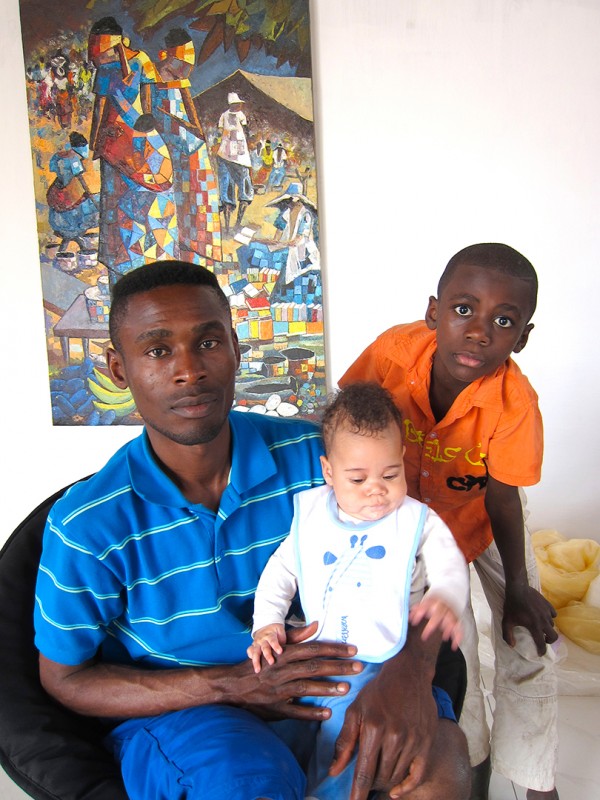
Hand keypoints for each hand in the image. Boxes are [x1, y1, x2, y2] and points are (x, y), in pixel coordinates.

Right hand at [230, 623, 361, 721]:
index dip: (333, 649)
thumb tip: (317, 624)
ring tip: (347, 688)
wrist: (232, 686)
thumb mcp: (276, 648)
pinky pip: (295, 711)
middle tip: (358, 667)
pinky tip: (327, 713)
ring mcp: (278, 690)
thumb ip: (297, 637)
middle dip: (337, 666)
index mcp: (284, 654)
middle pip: (313, 667)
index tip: (353, 650)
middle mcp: (282, 670)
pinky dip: (311, 713)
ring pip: (306, 687)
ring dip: (327, 688)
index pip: (313, 649)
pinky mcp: (275, 708)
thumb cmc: (260, 665)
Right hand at [247, 623, 285, 672]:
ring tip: (258, 670)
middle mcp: (262, 639)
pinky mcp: (253, 646)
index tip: (280, 652)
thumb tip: (288, 650)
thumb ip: (283, 640)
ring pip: (255, 652)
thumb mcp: (280, 632)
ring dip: (256, 661)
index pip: (273, 640)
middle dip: (267, 655)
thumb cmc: (276, 632)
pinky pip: (249, 651)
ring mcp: (256, 643)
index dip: (276, 646)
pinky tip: (252, 664)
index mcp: (270, 635)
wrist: (266, 625)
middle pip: (264, 647)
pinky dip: (250, 656)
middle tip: (271, 663)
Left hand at [329, 629, 438, 799]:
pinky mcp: (427, 741)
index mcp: (373, 728)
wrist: (409, 673)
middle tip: (365, 779)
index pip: (363, 772)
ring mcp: (413, 740)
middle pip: (380, 777)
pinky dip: (406, 786)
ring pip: (396, 776)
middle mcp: (394, 736)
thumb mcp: (355, 710)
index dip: (357, 793)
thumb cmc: (378, 691)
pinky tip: (397, 790)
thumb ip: (345, 741)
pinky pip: (418, 774)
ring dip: (385, 782)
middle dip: (370, 783)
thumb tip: (334, 771)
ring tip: (378, 776)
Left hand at [409, 596, 462, 649]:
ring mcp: (451, 613)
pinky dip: (458, 637)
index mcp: (433, 602)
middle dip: (432, 625)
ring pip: (451, 620)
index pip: (425, 606)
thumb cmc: (433, 603)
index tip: (413, 623)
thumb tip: (409, 618)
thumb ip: (417, 610)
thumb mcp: (424, 603)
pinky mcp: (457, 620)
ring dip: (448, 630)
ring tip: (444, 638)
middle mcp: (442, 607)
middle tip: (424, 636)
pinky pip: (459, 628)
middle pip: (438, 615)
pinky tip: (454, 646)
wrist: (447, 596)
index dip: (419, 614)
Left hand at [503, 583, 557, 654]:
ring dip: (548, 628)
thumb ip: (507, 635)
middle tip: (543, 640)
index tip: (540, 654)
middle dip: (549, 641)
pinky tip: (543, 616)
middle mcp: (543, 621)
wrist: (518, 588)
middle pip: (554, 636)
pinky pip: (553, 614)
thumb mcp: (506, 621)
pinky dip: (550, 617)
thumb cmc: (511, 606)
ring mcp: (547, 612)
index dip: (541, 651)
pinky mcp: (548, 605)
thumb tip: (512, 646)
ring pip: (552, 625)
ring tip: (540, 626)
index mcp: (534, 627)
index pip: (541, 643)